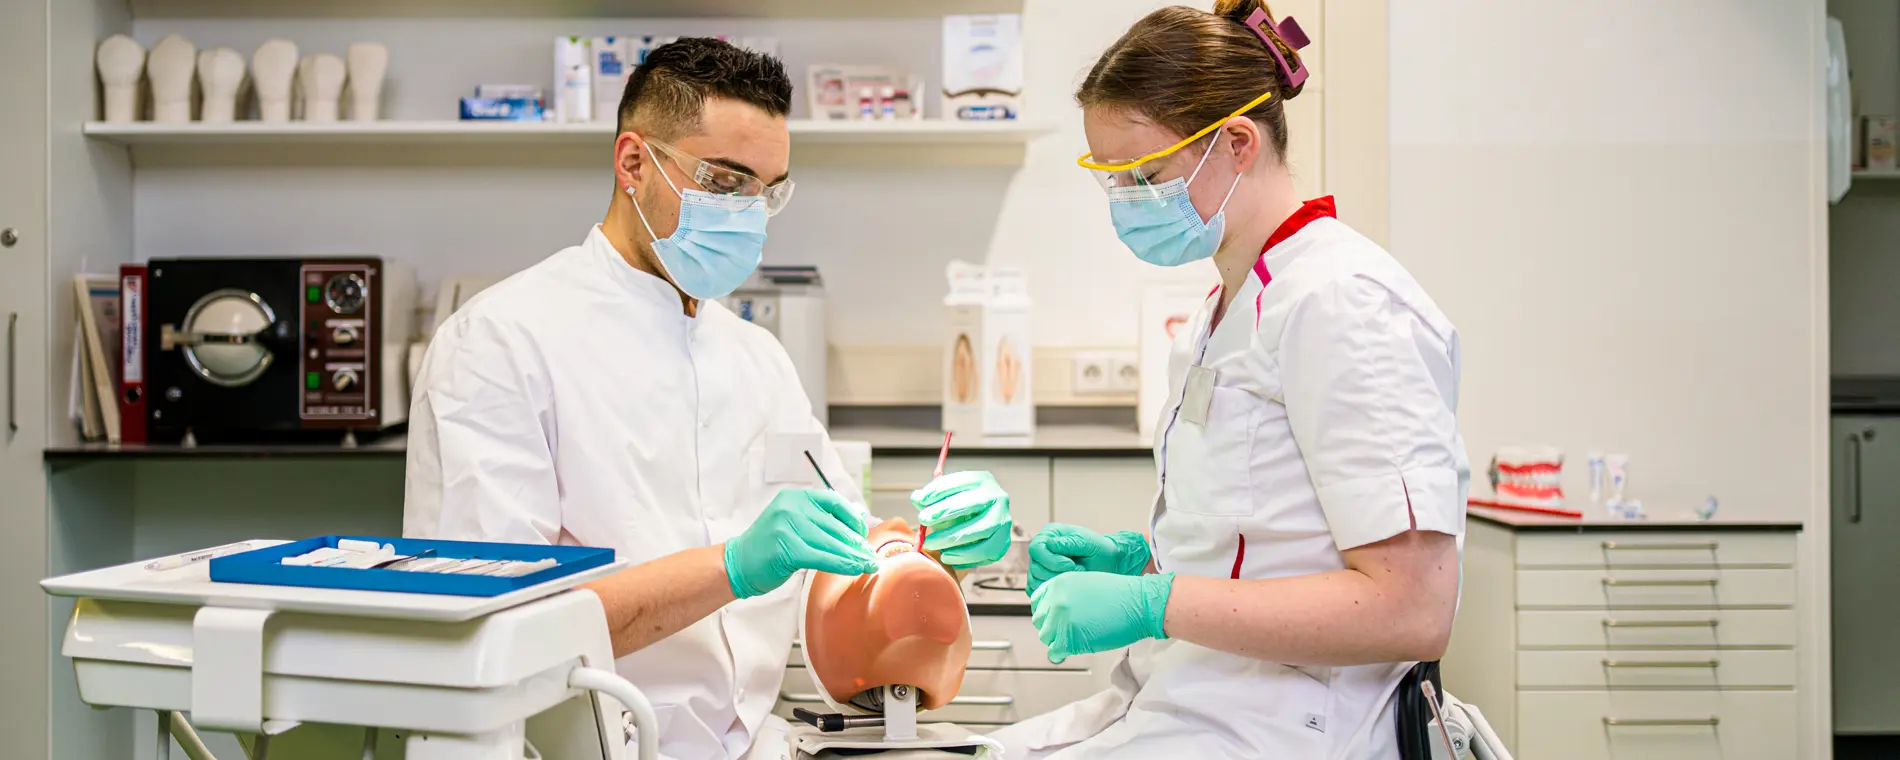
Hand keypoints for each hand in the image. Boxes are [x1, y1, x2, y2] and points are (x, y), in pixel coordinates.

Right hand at [725, 489, 878, 598]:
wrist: (738, 563)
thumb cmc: (769, 546)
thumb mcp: (793, 523)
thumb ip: (821, 519)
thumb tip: (858, 518)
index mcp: (796, 497)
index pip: (834, 501)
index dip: (853, 518)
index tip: (863, 534)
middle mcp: (792, 507)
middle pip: (835, 525)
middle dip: (856, 543)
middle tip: (871, 556)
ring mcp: (787, 526)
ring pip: (831, 542)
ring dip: (854, 556)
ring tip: (868, 565)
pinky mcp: (787, 548)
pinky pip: (823, 557)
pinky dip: (841, 564)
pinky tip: (853, 569)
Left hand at [910, 470, 1012, 569]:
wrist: (980, 527)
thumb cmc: (957, 510)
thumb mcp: (943, 500)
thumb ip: (929, 498)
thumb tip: (917, 498)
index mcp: (982, 481)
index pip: (960, 482)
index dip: (939, 490)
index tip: (921, 500)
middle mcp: (997, 497)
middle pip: (971, 504)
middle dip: (944, 512)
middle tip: (923, 520)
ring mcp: (1003, 520)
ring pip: (979, 530)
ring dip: (951, 538)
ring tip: (931, 543)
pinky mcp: (1004, 542)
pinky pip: (985, 552)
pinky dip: (964, 557)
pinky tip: (947, 557)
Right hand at [1027, 524, 1150, 594]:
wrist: (1106, 563)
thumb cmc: (1098, 550)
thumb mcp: (1087, 542)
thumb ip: (1069, 543)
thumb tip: (1049, 545)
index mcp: (1049, 534)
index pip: (1036, 549)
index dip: (1052, 560)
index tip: (1071, 564)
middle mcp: (1040, 549)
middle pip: (1034, 567)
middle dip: (1057, 574)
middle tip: (1078, 572)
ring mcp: (1039, 566)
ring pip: (1035, 581)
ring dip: (1056, 583)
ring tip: (1075, 578)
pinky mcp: (1041, 581)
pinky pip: (1037, 591)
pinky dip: (1052, 592)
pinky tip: (1068, 586)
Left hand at [1029, 571, 1173, 663]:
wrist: (1139, 604)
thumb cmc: (1121, 595)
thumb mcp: (1086, 584)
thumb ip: (1067, 595)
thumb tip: (1057, 612)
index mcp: (1059, 583)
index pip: (1037, 602)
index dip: (1046, 612)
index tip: (1053, 618)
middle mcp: (1055, 600)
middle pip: (1040, 621)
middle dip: (1052, 627)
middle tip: (1067, 630)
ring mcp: (1060, 620)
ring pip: (1046, 637)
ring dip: (1058, 640)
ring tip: (1076, 638)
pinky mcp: (1068, 639)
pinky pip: (1055, 652)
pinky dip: (1062, 654)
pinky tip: (1075, 648)